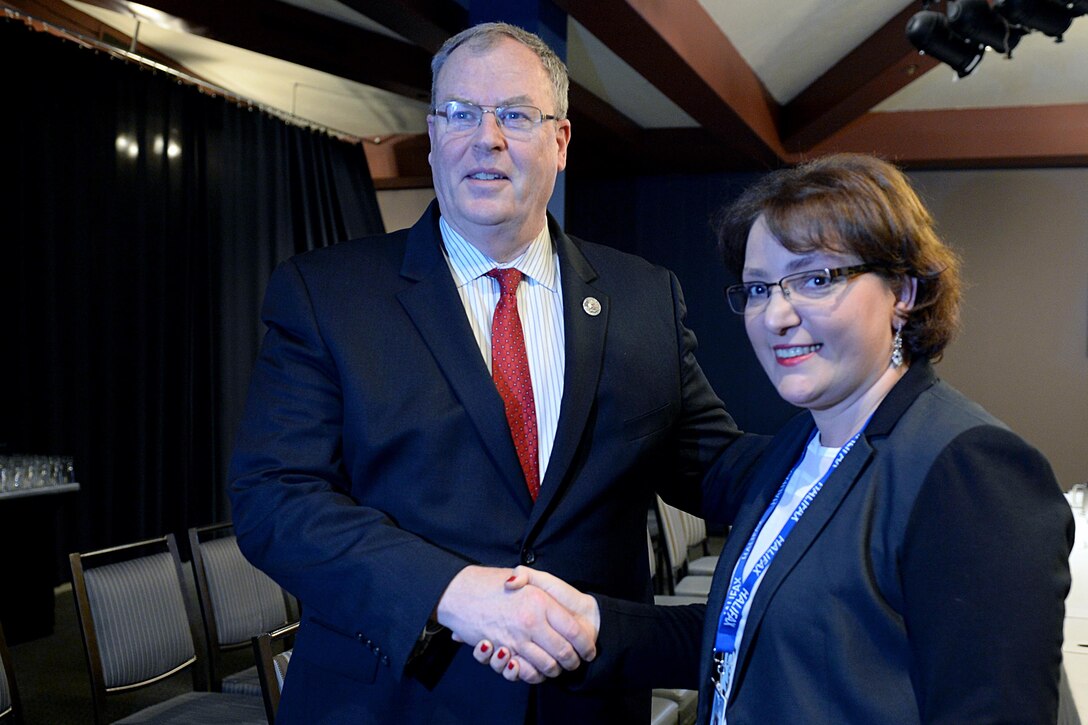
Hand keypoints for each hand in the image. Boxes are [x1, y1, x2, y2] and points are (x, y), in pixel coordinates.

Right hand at [436, 565, 596, 677]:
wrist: (460, 592)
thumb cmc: (493, 583)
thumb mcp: (523, 577)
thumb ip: (546, 587)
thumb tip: (559, 602)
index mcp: (541, 603)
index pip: (573, 630)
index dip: (585, 644)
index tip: (589, 650)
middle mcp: (531, 622)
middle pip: (564, 652)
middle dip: (573, 661)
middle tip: (576, 662)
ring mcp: (517, 639)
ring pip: (547, 665)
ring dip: (556, 670)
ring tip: (558, 667)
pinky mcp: (503, 651)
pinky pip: (525, 672)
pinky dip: (534, 674)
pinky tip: (536, 669)